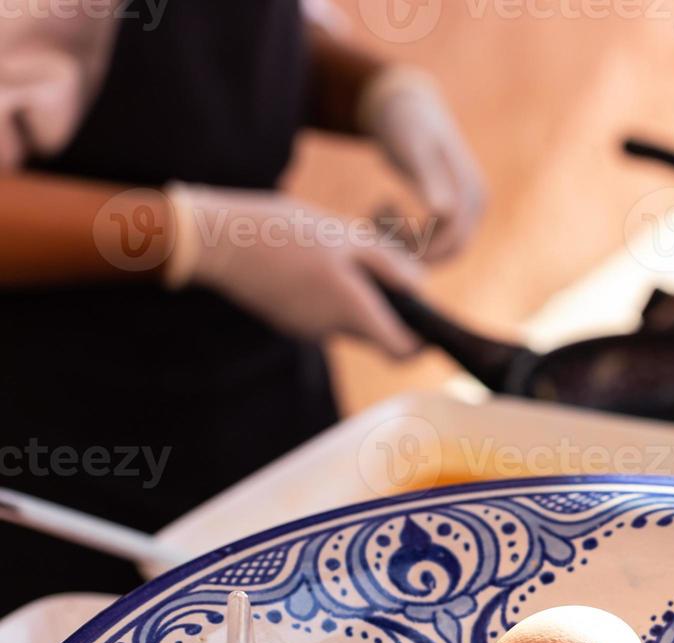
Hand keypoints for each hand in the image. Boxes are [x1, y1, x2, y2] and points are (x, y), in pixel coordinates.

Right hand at [162, 183, 423, 357]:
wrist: (217, 240)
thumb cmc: (284, 231)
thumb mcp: (346, 235)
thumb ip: (388, 264)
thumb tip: (420, 286)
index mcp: (352, 307)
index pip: (401, 350)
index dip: (419, 342)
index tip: (425, 324)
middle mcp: (331, 328)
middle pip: (377, 332)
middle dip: (385, 307)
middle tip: (377, 268)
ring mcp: (307, 329)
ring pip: (349, 320)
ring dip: (354, 297)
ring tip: (336, 257)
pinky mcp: (288, 322)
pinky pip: (323, 314)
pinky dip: (328, 296)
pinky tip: (311, 265)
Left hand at [359, 68, 484, 261]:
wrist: (406, 106)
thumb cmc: (406, 123)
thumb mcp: (413, 148)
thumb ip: (428, 179)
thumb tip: (443, 214)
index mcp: (472, 192)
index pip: (453, 238)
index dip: (415, 240)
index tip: (378, 208)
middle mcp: (476, 206)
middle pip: (450, 252)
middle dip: (410, 247)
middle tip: (372, 218)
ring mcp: (467, 211)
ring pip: (442, 253)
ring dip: (406, 246)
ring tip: (374, 213)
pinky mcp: (451, 213)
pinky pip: (433, 242)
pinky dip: (405, 237)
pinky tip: (379, 209)